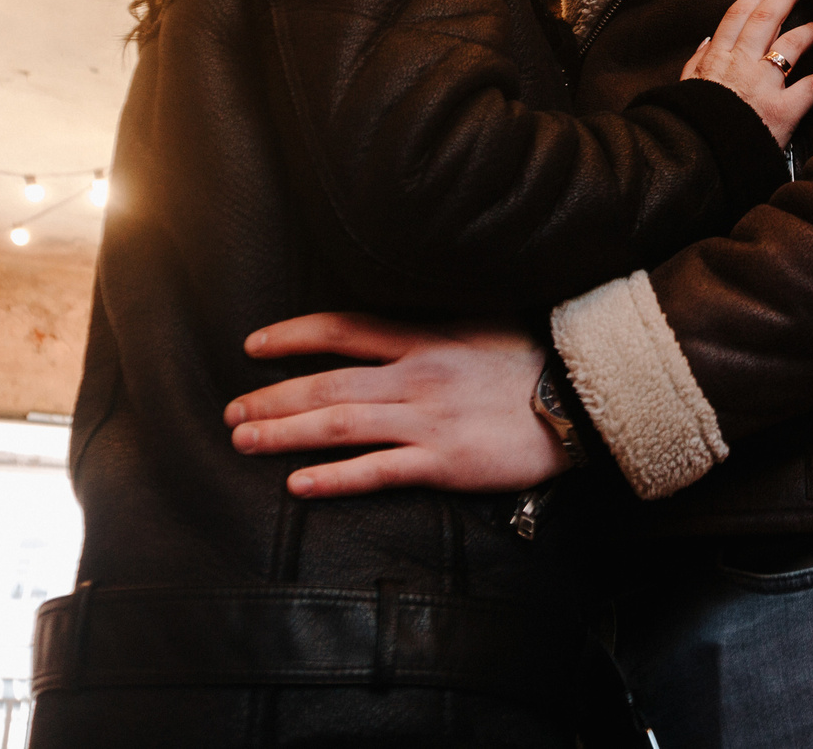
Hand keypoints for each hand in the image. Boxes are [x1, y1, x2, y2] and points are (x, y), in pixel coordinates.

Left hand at [224, 313, 560, 495]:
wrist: (581, 397)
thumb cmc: (533, 361)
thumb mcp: (478, 326)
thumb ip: (433, 330)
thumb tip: (393, 328)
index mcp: (424, 338)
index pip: (342, 330)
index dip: (293, 337)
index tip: (254, 346)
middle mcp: (416, 375)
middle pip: (326, 384)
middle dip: (271, 397)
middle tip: (231, 413)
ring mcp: (428, 420)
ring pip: (340, 425)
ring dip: (284, 433)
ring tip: (244, 442)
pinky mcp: (444, 462)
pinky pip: (378, 471)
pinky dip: (334, 478)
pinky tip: (299, 485)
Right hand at [682, 0, 812, 146]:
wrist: (697, 155)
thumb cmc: (691, 123)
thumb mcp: (684, 88)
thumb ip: (696, 63)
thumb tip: (707, 40)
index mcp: (717, 58)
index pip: (738, 15)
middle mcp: (742, 64)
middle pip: (767, 19)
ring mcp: (763, 85)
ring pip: (791, 45)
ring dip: (809, 30)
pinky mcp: (783, 110)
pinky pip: (811, 87)